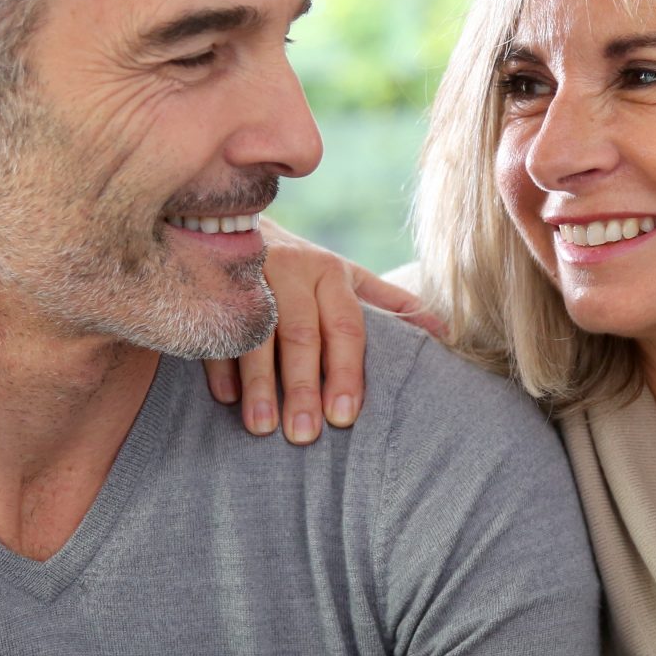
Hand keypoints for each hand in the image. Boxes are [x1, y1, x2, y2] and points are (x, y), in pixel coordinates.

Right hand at [203, 221, 446, 441]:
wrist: (231, 220)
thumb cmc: (301, 266)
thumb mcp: (345, 277)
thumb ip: (387, 303)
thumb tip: (445, 332)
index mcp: (331, 274)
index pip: (345, 327)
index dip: (346, 372)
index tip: (345, 415)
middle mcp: (292, 272)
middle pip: (301, 335)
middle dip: (302, 387)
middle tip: (305, 435)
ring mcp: (248, 276)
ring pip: (256, 335)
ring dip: (259, 383)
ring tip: (263, 428)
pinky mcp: (210, 283)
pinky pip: (216, 327)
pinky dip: (220, 363)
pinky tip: (226, 400)